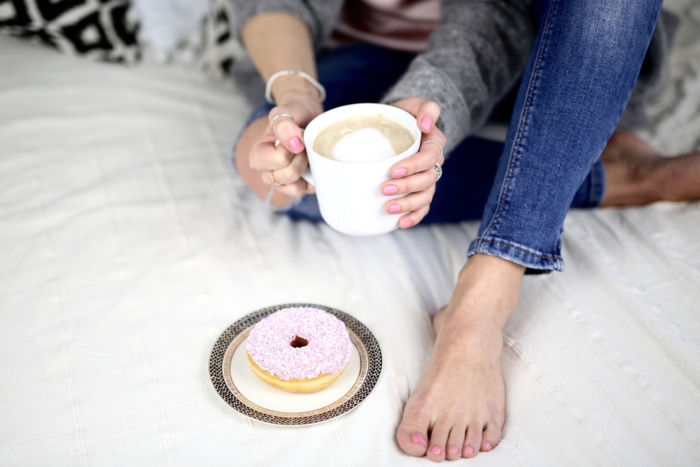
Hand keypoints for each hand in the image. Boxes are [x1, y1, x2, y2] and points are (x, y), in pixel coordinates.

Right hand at [248, 93, 322, 197]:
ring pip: (295, 188)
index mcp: (258, 155)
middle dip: (300, 158)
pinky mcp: (299, 188)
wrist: (311, 118)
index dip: (288, 150)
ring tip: (307, 153)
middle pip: (286, 176)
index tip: (295, 136)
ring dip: (306, 168)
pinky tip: (312, 164)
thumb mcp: (287, 112)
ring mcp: (283, 183)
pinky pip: (307, 192)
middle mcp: (267, 172)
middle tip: (303, 145)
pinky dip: (313, 179)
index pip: (274, 161)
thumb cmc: (295, 115)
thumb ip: (284, 124)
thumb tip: (294, 144)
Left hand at [385, 97, 445, 227]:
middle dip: (407, 187)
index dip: (413, 166)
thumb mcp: (414, 104)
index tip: (393, 170)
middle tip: (385, 189)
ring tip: (389, 209)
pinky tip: (400, 223)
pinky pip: (422, 207)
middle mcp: (433, 163)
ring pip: (425, 196)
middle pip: (426, 180)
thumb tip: (425, 124)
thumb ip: (426, 107)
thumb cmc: (404, 115)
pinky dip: (414, 217)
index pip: (428, 158)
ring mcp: (426, 178)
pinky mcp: (418, 190)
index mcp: (433, 143)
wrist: (399, 125)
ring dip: (409, 205)